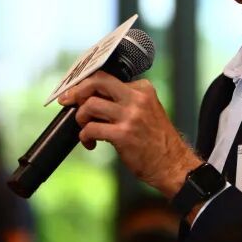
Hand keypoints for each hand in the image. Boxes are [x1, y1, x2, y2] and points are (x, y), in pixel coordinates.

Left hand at [58, 73, 201, 197]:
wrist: (173, 164)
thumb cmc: (157, 140)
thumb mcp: (147, 110)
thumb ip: (125, 100)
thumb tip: (92, 97)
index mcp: (143, 89)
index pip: (107, 77)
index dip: (87, 84)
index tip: (75, 91)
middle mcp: (137, 98)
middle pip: (97, 81)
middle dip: (77, 91)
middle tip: (67, 101)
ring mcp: (130, 116)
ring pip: (90, 105)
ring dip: (81, 118)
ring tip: (85, 128)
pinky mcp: (123, 135)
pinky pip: (91, 129)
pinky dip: (85, 137)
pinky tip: (91, 143)